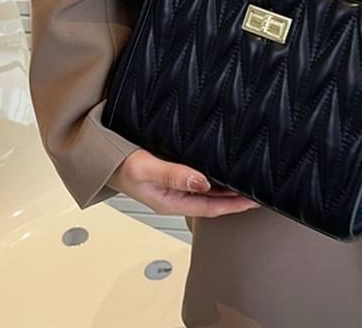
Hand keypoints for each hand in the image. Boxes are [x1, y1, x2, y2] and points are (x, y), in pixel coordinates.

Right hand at [106, 148, 260, 215]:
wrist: (100, 155)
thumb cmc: (117, 165)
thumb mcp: (144, 169)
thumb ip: (172, 175)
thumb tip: (201, 181)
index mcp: (171, 202)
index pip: (212, 207)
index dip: (235, 204)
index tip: (255, 198)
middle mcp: (177, 194)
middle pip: (215, 199)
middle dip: (238, 196)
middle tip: (261, 186)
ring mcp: (176, 183)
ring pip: (210, 187)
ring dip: (229, 183)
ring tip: (250, 176)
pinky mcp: (174, 169)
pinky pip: (200, 173)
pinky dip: (216, 171)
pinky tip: (226, 164)